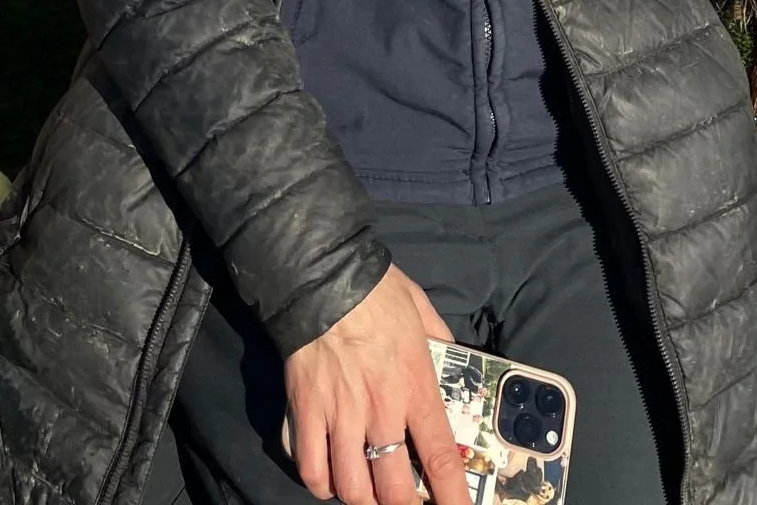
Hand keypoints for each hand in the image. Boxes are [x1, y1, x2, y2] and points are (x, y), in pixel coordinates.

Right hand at [283, 266, 469, 504]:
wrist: (322, 274)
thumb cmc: (376, 289)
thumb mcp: (422, 310)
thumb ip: (440, 342)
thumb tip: (452, 361)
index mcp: (414, 384)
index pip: (438, 456)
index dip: (451, 497)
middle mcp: (378, 409)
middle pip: (393, 489)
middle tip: (406, 504)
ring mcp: (339, 414)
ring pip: (350, 488)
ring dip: (362, 499)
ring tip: (368, 493)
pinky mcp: (304, 410)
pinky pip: (309, 467)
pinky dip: (319, 482)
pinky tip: (329, 475)